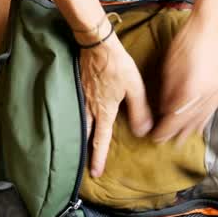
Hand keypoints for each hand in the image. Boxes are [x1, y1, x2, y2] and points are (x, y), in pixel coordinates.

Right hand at [80, 34, 151, 176]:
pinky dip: (74, 121)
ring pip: (78, 124)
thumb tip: (143, 131)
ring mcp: (81, 98)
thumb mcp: (134, 88)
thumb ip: (139, 110)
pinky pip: (75, 110)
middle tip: (80, 167)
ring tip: (76, 149)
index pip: (100, 140)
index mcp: (104, 110)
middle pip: (84, 135)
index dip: (98, 158)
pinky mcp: (78, 88)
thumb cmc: (117, 64)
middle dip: (82, 152)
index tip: (95, 173)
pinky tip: (75, 122)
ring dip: (77, 138)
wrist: (96, 43)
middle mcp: (89, 108)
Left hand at [151, 17, 217, 142]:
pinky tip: (198, 124)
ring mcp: (217, 93)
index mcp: (190, 92)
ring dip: (191, 130)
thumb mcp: (169, 68)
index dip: (164, 131)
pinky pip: (212, 110)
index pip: (175, 120)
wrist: (211, 27)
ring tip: (181, 139)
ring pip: (203, 118)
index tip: (155, 138)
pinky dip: (203, 120)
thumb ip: (167, 92)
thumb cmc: (186, 43)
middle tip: (165, 143)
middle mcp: (206, 97)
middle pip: (189, 123)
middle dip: (176, 134)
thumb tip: (164, 110)